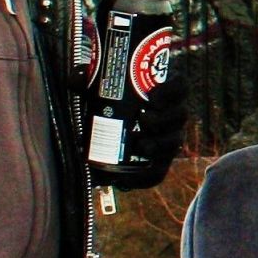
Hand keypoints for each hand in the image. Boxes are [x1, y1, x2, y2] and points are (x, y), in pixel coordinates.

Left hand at [91, 63, 187, 191]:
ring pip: (175, 142)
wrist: (110, 132)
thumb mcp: (98, 90)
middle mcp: (172, 117)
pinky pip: (160, 172)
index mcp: (164, 95)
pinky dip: (148, 176)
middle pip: (180, 116)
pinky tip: (130, 179)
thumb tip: (77, 79)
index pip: (180, 87)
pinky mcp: (158, 163)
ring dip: (160, 144)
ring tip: (141, 145)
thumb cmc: (109, 103)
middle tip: (143, 118)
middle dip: (164, 119)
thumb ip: (88, 80)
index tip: (154, 95)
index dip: (173, 90)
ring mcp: (169, 140)